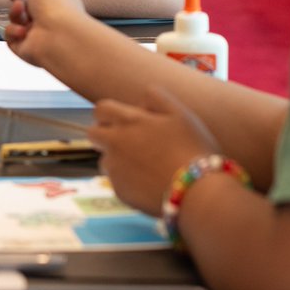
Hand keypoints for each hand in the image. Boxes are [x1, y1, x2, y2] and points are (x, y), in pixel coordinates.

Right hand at [2, 0, 85, 64]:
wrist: (59, 40)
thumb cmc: (56, 8)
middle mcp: (44, 15)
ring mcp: (33, 31)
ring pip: (14, 16)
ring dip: (16, 12)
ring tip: (23, 12)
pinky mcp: (23, 45)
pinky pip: (10, 34)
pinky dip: (15, 32)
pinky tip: (24, 33)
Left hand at [88, 86, 221, 215]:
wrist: (196, 191)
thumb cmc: (192, 149)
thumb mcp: (180, 114)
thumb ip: (156, 98)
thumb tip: (140, 99)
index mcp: (129, 121)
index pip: (101, 109)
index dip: (110, 114)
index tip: (123, 120)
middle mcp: (115, 144)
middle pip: (94, 134)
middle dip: (106, 135)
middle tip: (129, 142)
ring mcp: (115, 169)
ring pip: (105, 160)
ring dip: (118, 159)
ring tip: (146, 166)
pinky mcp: (119, 191)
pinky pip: (117, 181)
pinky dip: (128, 180)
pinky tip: (150, 182)